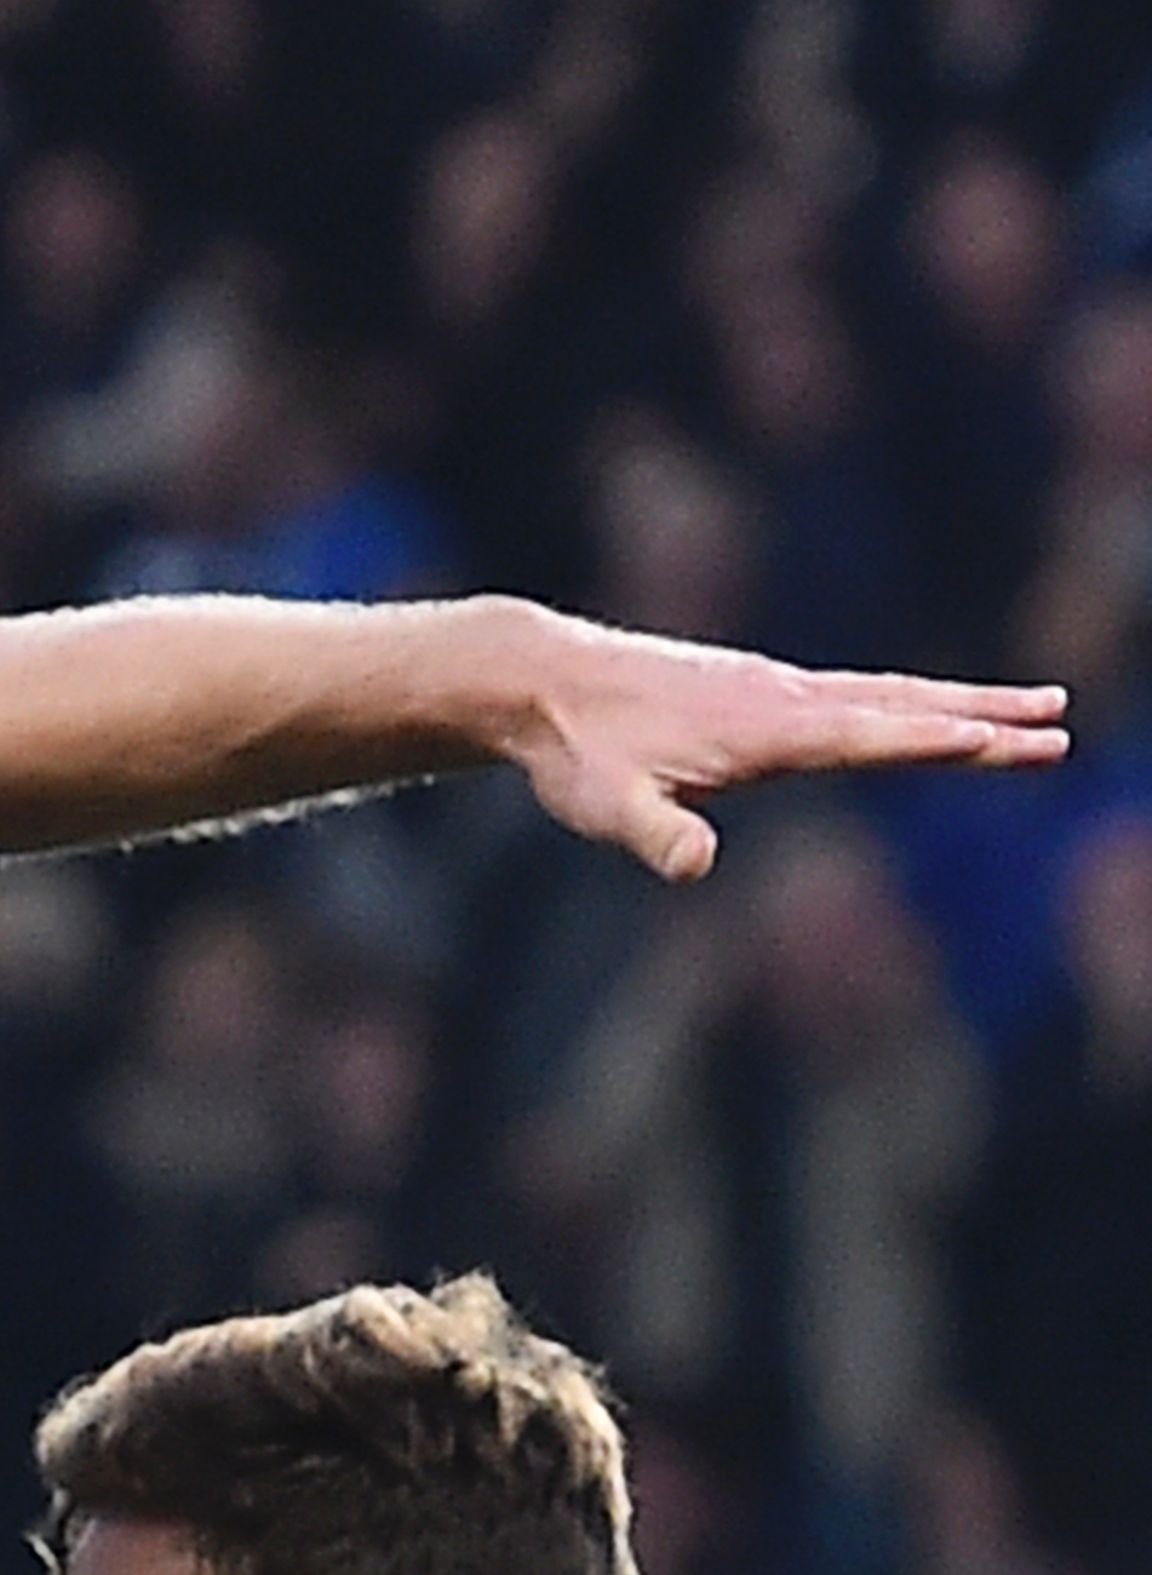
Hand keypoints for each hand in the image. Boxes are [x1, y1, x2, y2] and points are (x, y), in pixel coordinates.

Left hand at [499, 603, 1065, 882]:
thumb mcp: (603, 808)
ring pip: (888, 694)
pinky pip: (857, 694)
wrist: (540, 680)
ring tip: (1031, 708)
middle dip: (984, 717)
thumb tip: (695, 866)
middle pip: (902, 707)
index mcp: (763, 730)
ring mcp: (775, 689)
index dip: (936, 741)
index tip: (1004, 740)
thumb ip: (653, 835)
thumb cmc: (573, 753)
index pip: (869, 737)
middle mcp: (782, 699)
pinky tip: (929, 707)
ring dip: (962, 701)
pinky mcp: (759, 690)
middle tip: (1061, 724)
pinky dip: (908, 699)